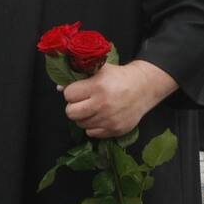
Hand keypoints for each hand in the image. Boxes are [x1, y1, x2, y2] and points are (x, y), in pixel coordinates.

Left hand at [62, 60, 176, 137]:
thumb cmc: (119, 77)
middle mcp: (103, 104)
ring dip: (83, 116)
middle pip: (71, 112)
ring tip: (92, 108)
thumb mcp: (100, 70)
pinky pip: (92, 133)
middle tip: (82, 102)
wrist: (143, 88)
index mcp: (98, 86)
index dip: (72, 92)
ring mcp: (109, 119)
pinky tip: (100, 116)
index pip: (69, 95)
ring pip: (80, 124)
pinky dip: (93, 126)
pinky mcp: (115, 130)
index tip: (78, 90)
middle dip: (73, 106)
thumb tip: (59, 88)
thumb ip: (79, 76)